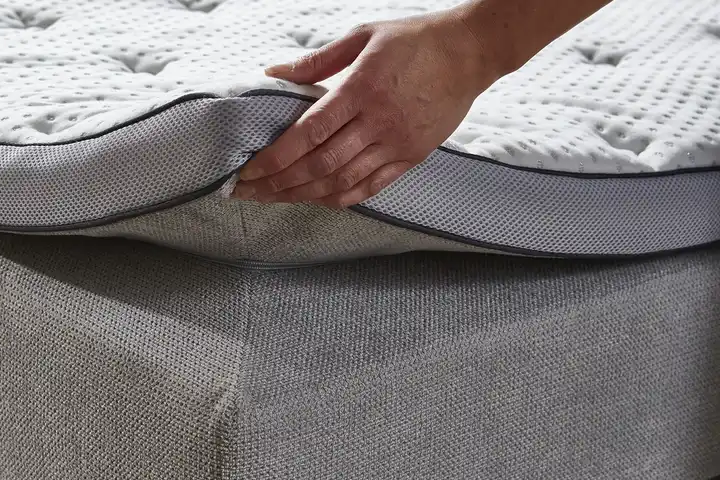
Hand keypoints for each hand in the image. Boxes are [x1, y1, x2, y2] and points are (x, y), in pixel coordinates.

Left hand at [232, 10, 495, 208]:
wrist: (471, 52)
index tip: (249, 170)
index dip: (275, 157)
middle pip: (319, 165)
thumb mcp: (363, 37)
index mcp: (361, 89)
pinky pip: (371, 187)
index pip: (308, 134)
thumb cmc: (414, 40)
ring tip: (275, 199)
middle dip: (279, 183)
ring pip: (342, 182)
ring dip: (303, 195)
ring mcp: (397, 143)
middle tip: (250, 191)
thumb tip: (274, 73)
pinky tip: (317, 200)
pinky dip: (340, 198)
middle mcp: (378, 122)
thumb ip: (316, 61)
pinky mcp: (412, 156)